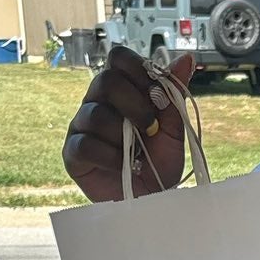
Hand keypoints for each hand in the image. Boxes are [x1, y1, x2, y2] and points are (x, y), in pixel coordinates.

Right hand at [62, 46, 196, 202]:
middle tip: (150, 128)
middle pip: (105, 80)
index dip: (138, 70)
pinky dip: (110, 156)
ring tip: (136, 152)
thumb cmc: (158, 164)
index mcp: (120, 90)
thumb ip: (174, 95)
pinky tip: (122, 165)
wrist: (152, 201)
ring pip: (95, 114)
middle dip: (135, 105)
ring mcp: (81, 127)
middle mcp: (97, 102)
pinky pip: (86, 144)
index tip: (156, 94)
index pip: (118, 58)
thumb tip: (186, 59)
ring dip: (123, 135)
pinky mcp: (73, 153)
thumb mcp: (173, 129)